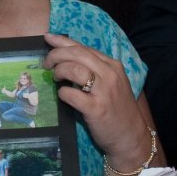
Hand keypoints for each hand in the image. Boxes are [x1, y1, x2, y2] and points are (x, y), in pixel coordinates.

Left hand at [42, 33, 149, 167]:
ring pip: (74, 69)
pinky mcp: (97, 108)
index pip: (83, 47)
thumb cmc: (117, 110)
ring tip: (55, 78)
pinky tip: (62, 96)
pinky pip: (72, 94)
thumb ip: (94, 70)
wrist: (130, 137)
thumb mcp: (110, 84)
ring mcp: (104, 91)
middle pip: (77, 54)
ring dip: (59, 71)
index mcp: (112, 65)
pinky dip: (62, 93)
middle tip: (46, 64)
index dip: (63, 41)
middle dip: (56, 55)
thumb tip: (66, 59)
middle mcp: (110, 74)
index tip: (48, 38)